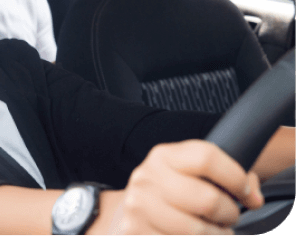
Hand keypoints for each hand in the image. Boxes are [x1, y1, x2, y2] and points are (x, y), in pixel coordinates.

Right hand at [108, 140, 263, 234]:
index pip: (207, 157)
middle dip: (229, 214)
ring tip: (214, 231)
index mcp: (163, 156)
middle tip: (228, 216)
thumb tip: (255, 197)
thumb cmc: (168, 192)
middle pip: (208, 199)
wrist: (129, 210)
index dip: (236, 177)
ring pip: (199, 232)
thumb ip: (224, 175)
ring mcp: (140, 209)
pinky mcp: (136, 233)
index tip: (246, 192)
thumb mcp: (187, 173)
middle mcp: (148, 179)